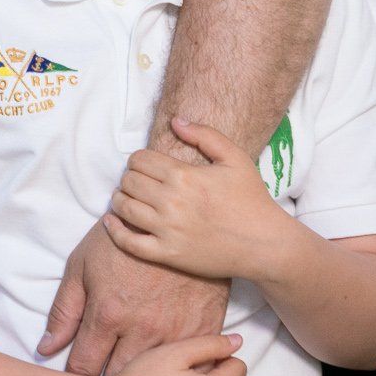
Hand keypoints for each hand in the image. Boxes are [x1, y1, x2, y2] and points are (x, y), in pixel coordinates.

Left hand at [39, 219, 230, 375]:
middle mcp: (142, 331)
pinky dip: (175, 372)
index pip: (84, 369)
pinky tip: (165, 372)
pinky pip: (188, 368)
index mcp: (108, 315)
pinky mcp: (204, 331)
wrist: (176, 218)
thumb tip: (47, 349)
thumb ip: (64, 311)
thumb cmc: (122, 241)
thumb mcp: (82, 265)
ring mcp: (177, 333)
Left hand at [105, 117, 295, 283]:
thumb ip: (205, 134)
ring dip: (120, 199)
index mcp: (184, 176)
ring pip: (124, 207)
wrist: (265, 244)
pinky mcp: (167, 254)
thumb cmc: (252, 199)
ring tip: (127, 197)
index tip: (146, 166)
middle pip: (129, 181)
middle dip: (130, 178)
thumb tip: (175, 121)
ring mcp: (167, 230)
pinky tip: (110, 221)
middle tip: (138, 182)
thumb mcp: (235, 158)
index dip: (138, 160)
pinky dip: (114, 230)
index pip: (139, 160)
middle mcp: (171, 202)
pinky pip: (128, 242)